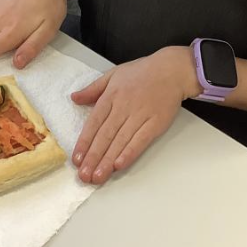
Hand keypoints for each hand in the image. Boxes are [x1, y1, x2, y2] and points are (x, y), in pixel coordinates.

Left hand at [70, 47, 201, 184]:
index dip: (84, 142)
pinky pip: (140, 141)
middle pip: (105, 136)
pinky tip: (119, 165)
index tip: (77, 159)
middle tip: (84, 176)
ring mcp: (140, 116)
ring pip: (120, 142)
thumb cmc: (142, 72)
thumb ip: (93, 89)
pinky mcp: (155, 124)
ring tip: (98, 177)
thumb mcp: (113, 74)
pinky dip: (129, 153)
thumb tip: (74, 98)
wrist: (171, 70)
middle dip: (93, 158)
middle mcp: (123, 108)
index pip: (94, 123)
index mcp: (111, 96)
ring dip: (107, 161)